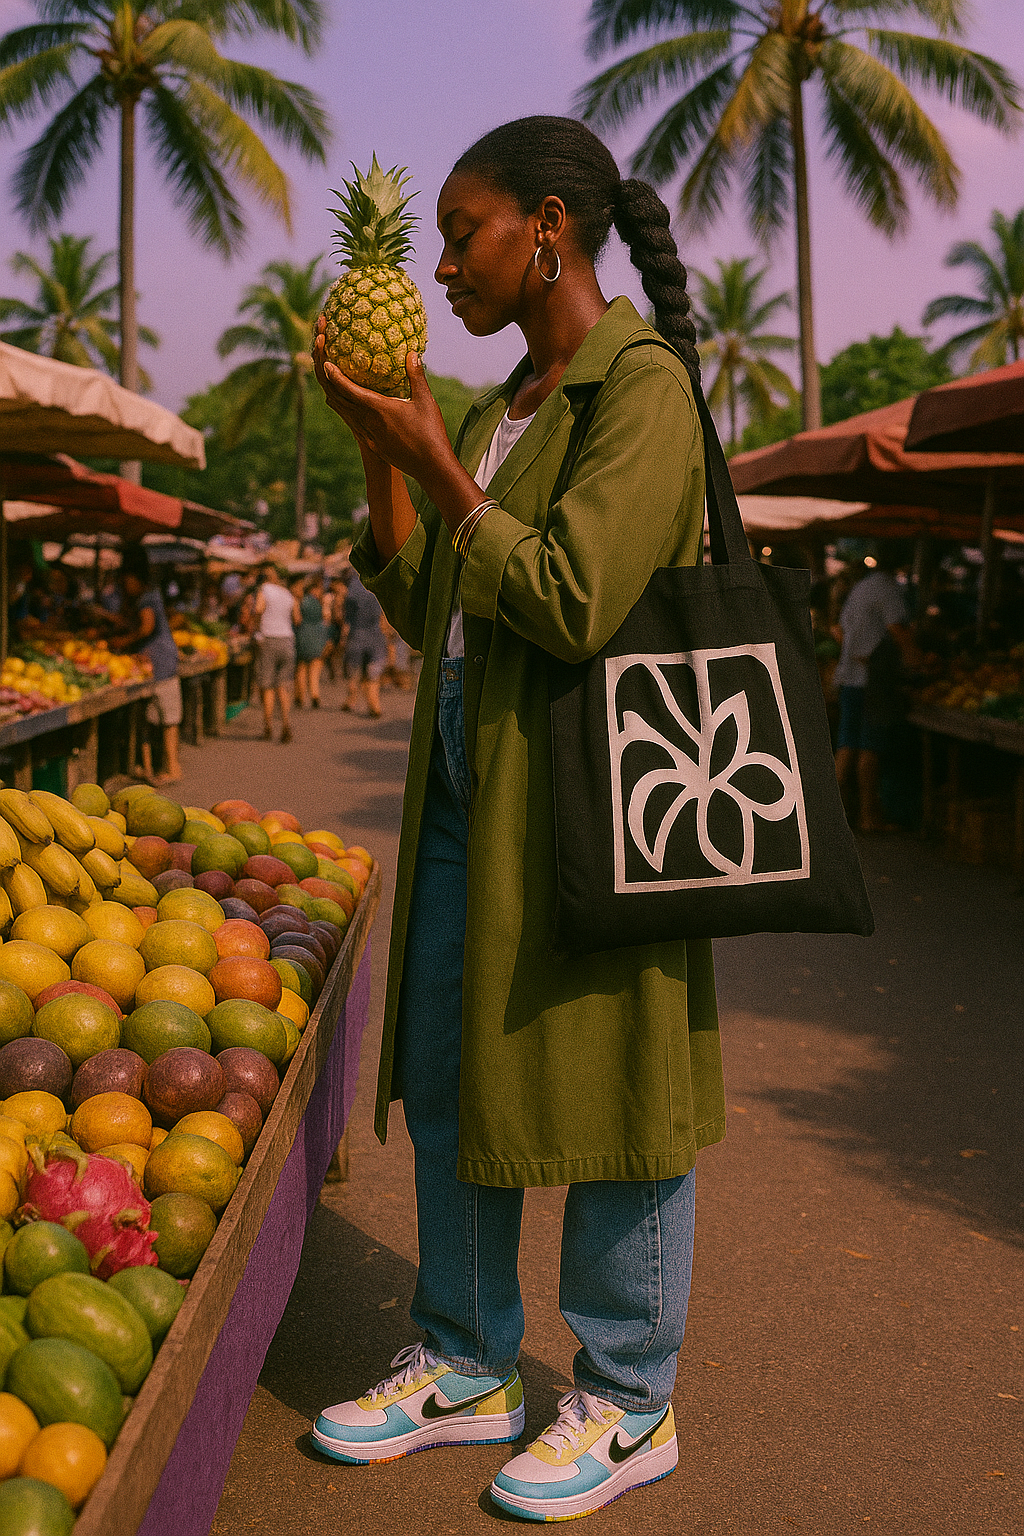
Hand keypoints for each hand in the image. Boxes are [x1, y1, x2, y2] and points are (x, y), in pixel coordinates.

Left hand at [312, 319, 455, 484]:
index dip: (335, 375)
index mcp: (378, 409)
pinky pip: (353, 425)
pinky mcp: (374, 445)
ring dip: (335, 396)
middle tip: (323, 365)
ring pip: (345, 414)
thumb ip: (416, 376)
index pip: (348, 390)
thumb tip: (412, 353)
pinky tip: (349, 407)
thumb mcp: (425, 401)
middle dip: (329, 382)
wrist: (431, 468)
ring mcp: (369, 436)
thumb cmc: (430, 433)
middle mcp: (368, 423)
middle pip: (340, 400)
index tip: (325, 362)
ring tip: (331, 382)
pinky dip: (346, 411)